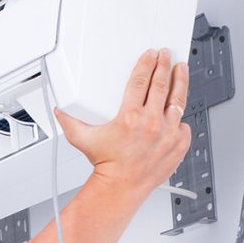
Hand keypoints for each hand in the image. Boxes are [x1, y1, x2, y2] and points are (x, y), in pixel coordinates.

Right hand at [54, 48, 191, 197]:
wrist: (121, 187)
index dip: (146, 64)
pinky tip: (177, 109)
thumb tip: (59, 110)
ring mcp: (168, 133)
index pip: (141, 81)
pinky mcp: (178, 144)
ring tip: (181, 69)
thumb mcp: (83, 139)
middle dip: (164, 66)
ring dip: (180, 82)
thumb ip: (69, 121)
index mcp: (129, 117)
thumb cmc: (106, 165)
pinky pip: (184, 124)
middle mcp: (151, 123)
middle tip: (165, 56)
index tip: (150, 55)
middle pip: (161, 84)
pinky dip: (180, 117)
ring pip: (178, 100)